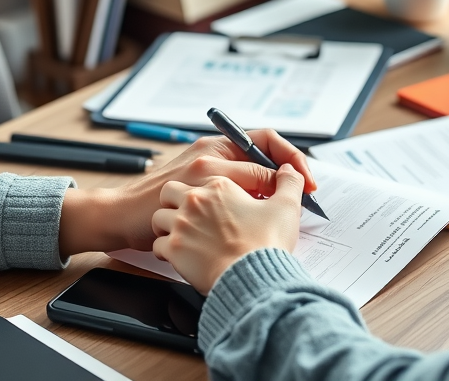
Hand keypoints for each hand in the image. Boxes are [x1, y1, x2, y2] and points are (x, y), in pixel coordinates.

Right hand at [58, 131, 314, 255]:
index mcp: (216, 144)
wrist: (119, 213)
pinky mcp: (189, 195)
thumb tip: (271, 182)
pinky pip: (232, 207)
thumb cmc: (159, 197)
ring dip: (272, 203)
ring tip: (284, 219)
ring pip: (254, 183)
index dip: (293, 160)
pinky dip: (249, 220)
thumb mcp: (195, 175)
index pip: (266, 140)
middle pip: (266, 162)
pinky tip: (253, 232)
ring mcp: (198, 174)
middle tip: (307, 202)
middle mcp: (209, 153)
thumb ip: (228, 173)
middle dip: (292, 183)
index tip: (308, 182)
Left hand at [152, 164, 304, 293]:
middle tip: (192, 212)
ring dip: (169, 224)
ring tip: (183, 233)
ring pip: (160, 216)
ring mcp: (181, 224)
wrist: (253, 279)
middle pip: (171, 190)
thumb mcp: (286, 207)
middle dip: (178, 200)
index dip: (210, 186)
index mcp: (220, 184)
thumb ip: (288, 183)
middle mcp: (195, 200)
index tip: (216, 197)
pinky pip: (159, 244)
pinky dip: (167, 250)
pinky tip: (181, 254)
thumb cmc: (266, 244)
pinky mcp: (174, 249)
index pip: (204, 174)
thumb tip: (289, 170)